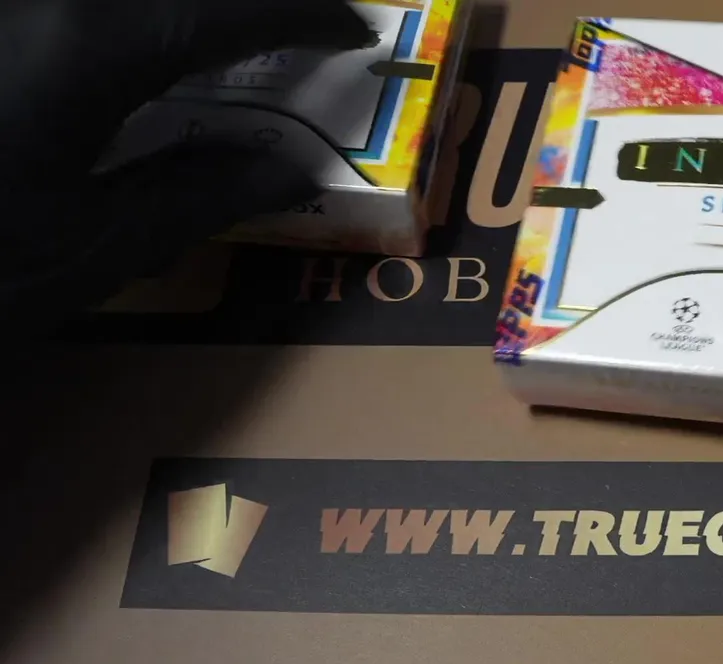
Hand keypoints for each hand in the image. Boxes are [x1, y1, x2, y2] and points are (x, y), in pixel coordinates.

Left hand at [0, 0, 370, 334]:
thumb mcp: (93, 247)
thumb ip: (199, 198)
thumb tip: (294, 172)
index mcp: (87, 48)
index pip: (223, 9)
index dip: (302, 12)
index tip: (355, 30)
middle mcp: (46, 3)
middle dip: (252, 6)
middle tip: (298, 32)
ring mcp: (12, 12)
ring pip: (134, 2)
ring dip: (189, 19)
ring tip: (232, 50)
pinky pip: (82, 15)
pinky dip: (139, 31)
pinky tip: (150, 68)